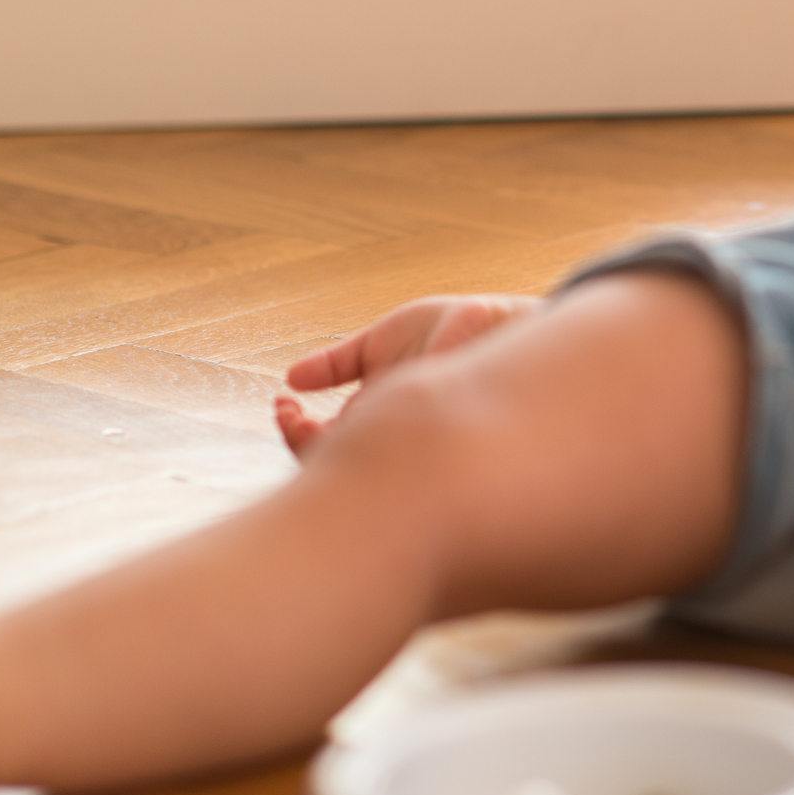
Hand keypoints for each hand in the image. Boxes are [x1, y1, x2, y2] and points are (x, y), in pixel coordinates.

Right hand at [275, 294, 543, 458]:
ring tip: (317, 415)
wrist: (509, 323)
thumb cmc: (458, 329)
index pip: (327, 445)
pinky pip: (408, 456)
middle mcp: (398, 437)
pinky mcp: (446, 440)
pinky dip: (378, 435)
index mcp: (381, 417)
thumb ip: (341, 362)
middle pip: (340, 468)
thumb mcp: (387, 341)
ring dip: (329, 447)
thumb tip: (291, 378)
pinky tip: (366, 410)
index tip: (283, 406)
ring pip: (366, 471)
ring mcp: (420, 443)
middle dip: (306, 446)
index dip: (298, 432)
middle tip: (292, 417)